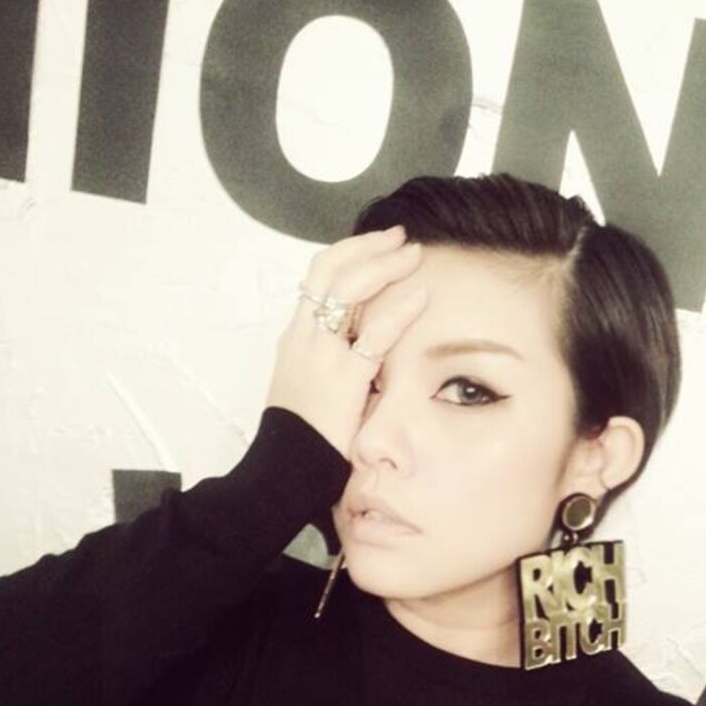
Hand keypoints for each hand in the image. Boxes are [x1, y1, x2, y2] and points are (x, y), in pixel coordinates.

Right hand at [266, 226, 427, 458]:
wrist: (285, 468)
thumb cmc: (301, 437)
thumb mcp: (306, 387)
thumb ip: (329, 362)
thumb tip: (360, 348)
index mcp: (295, 337)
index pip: (317, 277)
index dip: (350, 254)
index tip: (378, 245)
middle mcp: (304, 336)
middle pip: (330, 269)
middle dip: (368, 246)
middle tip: (400, 238)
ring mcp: (321, 354)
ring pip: (350, 289)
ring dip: (386, 265)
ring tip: (414, 256)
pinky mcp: (343, 378)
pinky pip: (375, 334)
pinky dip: (400, 310)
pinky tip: (421, 297)